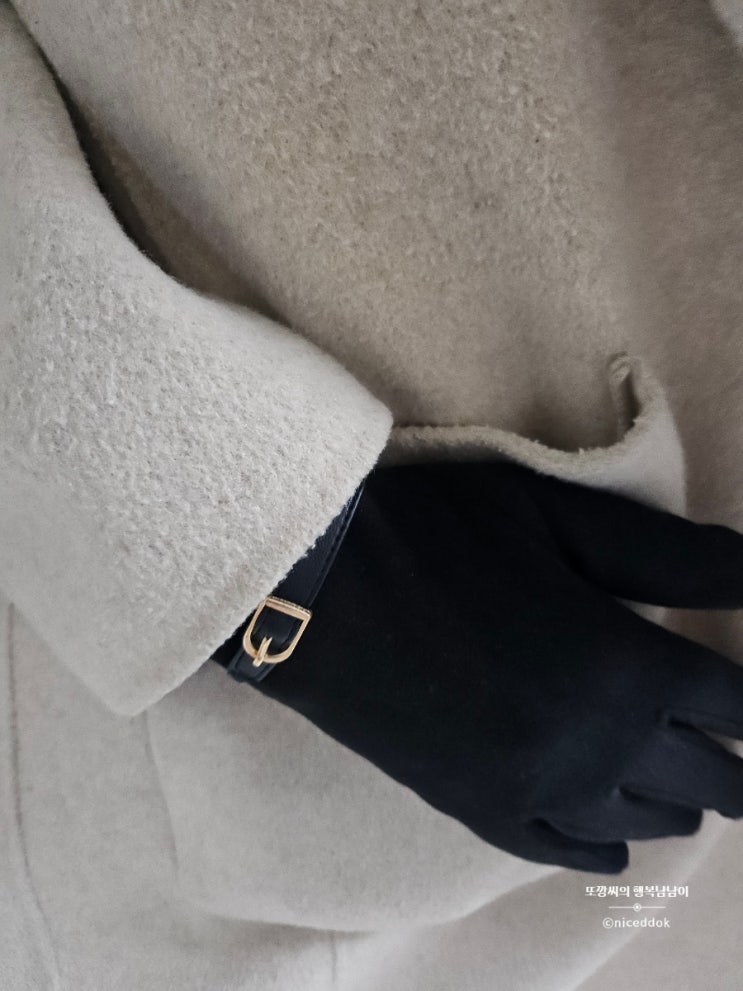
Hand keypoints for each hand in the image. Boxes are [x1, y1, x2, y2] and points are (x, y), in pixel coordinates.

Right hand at [255, 460, 742, 872]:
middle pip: (710, 778)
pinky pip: (564, 852)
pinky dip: (604, 845)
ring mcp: (535, 788)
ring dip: (681, 798)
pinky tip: (616, 840)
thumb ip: (664, 553)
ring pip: (646, 820)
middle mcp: (594, 745)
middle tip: (733, 742)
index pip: (734, 702)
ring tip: (690, 781)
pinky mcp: (478, 809)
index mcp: (621, 663)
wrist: (312, 591)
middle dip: (736, 762)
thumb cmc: (434, 534)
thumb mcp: (551, 515)